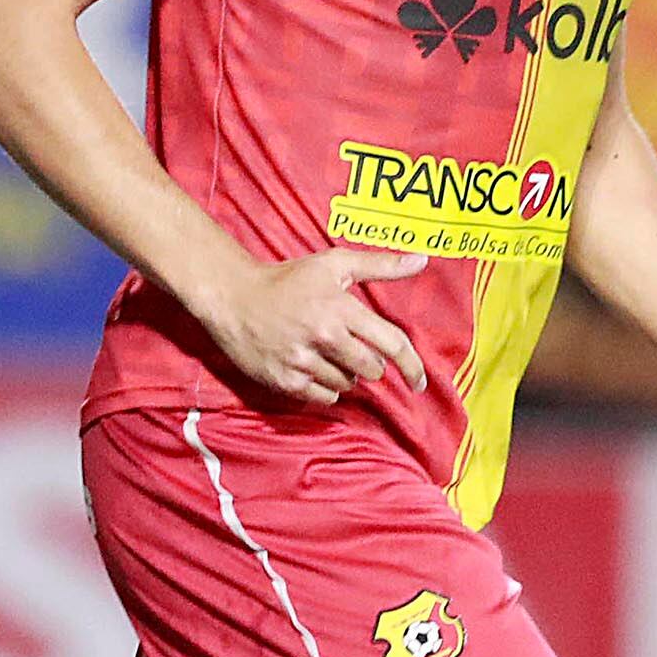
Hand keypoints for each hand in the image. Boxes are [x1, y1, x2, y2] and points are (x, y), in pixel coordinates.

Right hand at [194, 247, 429, 406]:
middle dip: (370, 362)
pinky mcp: (286, 381)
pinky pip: (325, 396)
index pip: (392, 344)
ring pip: (348, 383)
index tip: (419, 382)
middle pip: (372, 369)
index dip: (412, 366)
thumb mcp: (334, 264)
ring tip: (323, 351)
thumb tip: (422, 260)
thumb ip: (380, 265)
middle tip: (349, 346)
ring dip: (345, 373)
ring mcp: (303, 362)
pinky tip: (312, 367)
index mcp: (341, 309)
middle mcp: (324, 337)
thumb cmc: (288, 279)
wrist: (234, 298)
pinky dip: (326, 387)